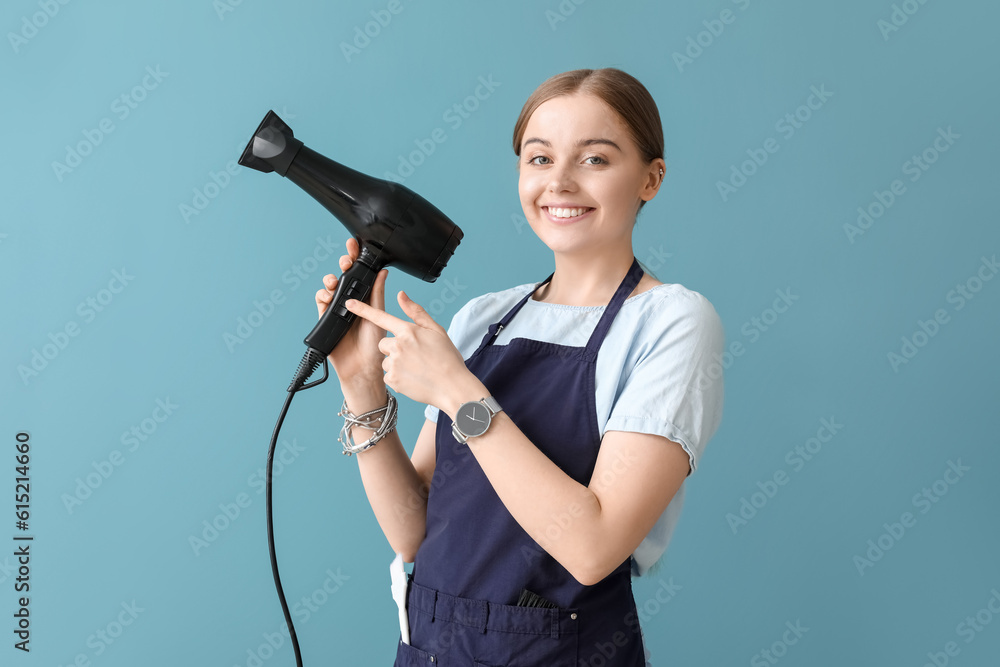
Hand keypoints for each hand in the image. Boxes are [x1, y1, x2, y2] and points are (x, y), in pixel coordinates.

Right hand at [315, 237, 388, 389]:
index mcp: (366, 297)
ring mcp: (337, 309)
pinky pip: (321, 301)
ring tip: (335, 282)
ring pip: (330, 286)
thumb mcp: (379, 315)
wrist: (362, 367)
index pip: (361, 273)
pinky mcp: (325, 318)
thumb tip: (383, 272)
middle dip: (342, 265)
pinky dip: (322, 295)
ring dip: (330, 279)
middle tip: (346, 262)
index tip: (354, 245)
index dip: (356, 258)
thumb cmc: (375, 344)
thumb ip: (377, 293)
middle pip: (344, 276)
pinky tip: (327, 296)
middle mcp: (351, 301)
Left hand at [343, 288, 470, 407]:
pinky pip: (388, 376)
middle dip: (393, 348)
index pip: (381, 317)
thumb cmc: (447, 359)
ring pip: (385, 360)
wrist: (453, 388)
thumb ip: (416, 312)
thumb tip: (401, 295)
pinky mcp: (392, 380)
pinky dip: (398, 378)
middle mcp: (398, 346)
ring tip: (415, 369)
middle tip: (413, 356)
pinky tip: (413, 379)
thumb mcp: (436, 330)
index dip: (363, 309)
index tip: (349, 303)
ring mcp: (394, 364)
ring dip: (396, 364)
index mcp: (408, 331)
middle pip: (383, 343)